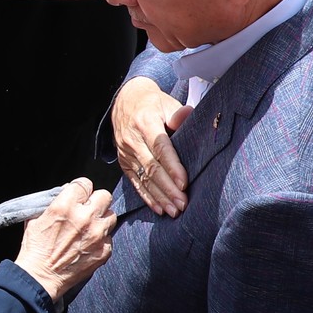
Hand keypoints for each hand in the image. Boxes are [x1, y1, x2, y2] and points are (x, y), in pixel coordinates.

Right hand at [13, 179, 113, 300]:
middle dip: (95, 201)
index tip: (79, 195)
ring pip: (111, 216)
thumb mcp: (35, 218)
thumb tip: (67, 192)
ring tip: (89, 228)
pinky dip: (101, 240)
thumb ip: (53, 202)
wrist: (40, 277)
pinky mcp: (104, 251)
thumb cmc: (35, 248)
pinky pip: (109, 238)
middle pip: (104, 196)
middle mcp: (84, 218)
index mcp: (65, 206)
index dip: (80, 189)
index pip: (85, 183)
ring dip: (101, 220)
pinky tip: (88, 245)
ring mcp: (97, 235)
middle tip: (88, 210)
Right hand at [111, 77, 189, 215]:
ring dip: (159, 197)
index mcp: (145, 123)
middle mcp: (132, 140)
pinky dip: (147, 197)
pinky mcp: (124, 162)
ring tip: (173, 211)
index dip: (172, 167)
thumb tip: (188, 116)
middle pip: (151, 168)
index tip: (184, 184)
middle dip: (167, 189)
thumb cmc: (152, 104)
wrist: (124, 101)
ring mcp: (126, 153)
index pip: (160, 148)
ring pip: (143, 179)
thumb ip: (177, 113)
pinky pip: (135, 182)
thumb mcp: (166, 102)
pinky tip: (159, 208)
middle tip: (182, 204)